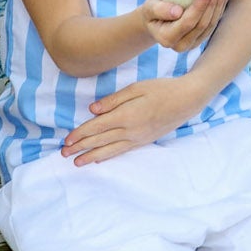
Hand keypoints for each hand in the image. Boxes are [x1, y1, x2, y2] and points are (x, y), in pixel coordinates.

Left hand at [64, 78, 195, 166]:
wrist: (188, 100)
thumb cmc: (162, 89)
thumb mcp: (137, 87)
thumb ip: (113, 100)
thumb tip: (92, 109)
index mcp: (126, 115)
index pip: (97, 127)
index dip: (80, 134)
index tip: (67, 140)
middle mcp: (130, 131)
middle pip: (100, 140)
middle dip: (81, 148)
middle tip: (63, 154)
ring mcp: (138, 138)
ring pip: (109, 150)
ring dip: (91, 156)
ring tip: (76, 163)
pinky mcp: (144, 141)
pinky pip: (122, 150)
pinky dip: (108, 156)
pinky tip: (99, 159)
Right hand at [139, 0, 228, 54]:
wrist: (156, 21)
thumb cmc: (152, 12)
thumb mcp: (150, 7)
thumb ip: (160, 9)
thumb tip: (177, 11)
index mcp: (167, 39)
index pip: (187, 23)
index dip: (199, 8)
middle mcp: (181, 45)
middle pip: (202, 24)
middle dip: (212, 4)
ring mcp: (193, 43)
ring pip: (210, 24)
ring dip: (219, 4)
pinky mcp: (201, 38)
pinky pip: (213, 23)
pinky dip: (219, 7)